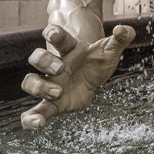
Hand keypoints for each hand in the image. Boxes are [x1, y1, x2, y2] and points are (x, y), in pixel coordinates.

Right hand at [20, 24, 134, 129]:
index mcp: (69, 49)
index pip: (57, 37)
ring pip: (30, 82)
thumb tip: (122, 29)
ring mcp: (50, 84)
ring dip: (39, 87)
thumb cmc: (98, 59)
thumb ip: (120, 38)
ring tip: (58, 94)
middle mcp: (54, 65)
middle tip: (61, 69)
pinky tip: (36, 124)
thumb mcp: (111, 49)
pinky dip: (31, 118)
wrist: (93, 77)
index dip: (53, 32)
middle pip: (38, 58)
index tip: (53, 35)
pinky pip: (36, 111)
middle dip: (46, 61)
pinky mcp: (52, 103)